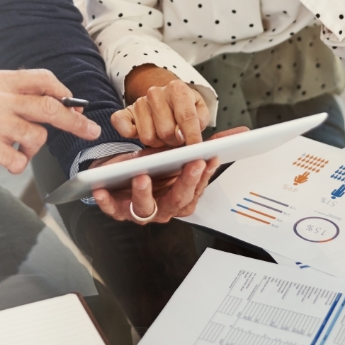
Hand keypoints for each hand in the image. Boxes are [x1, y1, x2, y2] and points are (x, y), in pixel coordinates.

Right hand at [0, 70, 100, 187]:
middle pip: (50, 106)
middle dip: (75, 121)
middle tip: (90, 130)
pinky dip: (18, 164)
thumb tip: (67, 104)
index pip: (43, 79)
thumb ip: (24, 99)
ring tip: (15, 148)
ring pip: (38, 135)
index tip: (77, 107)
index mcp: (0, 82)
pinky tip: (4, 159)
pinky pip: (21, 159)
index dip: (64, 93)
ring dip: (32, 148)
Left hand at [91, 128, 248, 223]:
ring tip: (142, 176)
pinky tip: (103, 189)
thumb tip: (242, 133)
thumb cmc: (155, 165)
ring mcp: (142, 211)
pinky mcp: (118, 209)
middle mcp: (164, 208)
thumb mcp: (180, 153)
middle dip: (184, 182)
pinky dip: (107, 201)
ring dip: (144, 193)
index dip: (203, 175)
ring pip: (146, 209)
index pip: (196, 189)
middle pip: (177, 201)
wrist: (124, 172)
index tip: (207, 159)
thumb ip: (209, 145)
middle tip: (190, 164)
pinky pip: (113, 209)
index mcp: (181, 197)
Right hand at [113, 70, 209, 146]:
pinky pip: (122, 126)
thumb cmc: (183, 106)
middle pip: (166, 131)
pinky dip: (130, 133)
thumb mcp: (200, 109)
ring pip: (148, 136)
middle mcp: (156, 92)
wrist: (165, 97)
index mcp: (177, 89)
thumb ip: (200, 120)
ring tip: (163, 135)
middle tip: (177, 138)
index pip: (186, 117)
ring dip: (157, 142)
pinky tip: (142, 132)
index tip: (195, 150)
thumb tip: (190, 134)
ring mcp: (139, 102)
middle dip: (174, 141)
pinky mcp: (125, 112)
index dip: (192, 137)